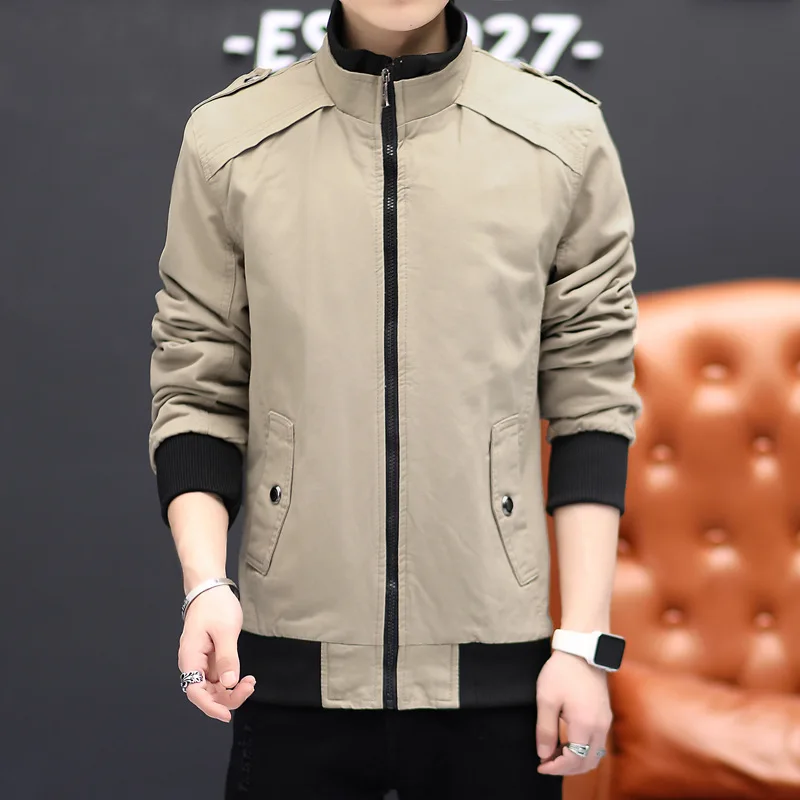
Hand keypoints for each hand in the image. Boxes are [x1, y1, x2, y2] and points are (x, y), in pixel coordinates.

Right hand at [178, 585, 255, 721]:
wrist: (211, 589)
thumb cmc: (215, 605)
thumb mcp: (225, 630)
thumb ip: (227, 657)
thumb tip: (229, 683)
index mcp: (190, 657)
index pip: (194, 692)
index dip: (209, 706)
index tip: (226, 714)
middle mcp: (193, 664)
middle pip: (205, 694)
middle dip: (227, 698)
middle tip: (249, 687)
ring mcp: (202, 663)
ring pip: (213, 689)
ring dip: (231, 692)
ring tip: (250, 683)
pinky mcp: (211, 660)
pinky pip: (219, 680)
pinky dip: (232, 682)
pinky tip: (245, 679)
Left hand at [535, 649, 612, 774]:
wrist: (581, 652)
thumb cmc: (562, 672)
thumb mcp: (546, 699)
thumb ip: (545, 729)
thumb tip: (543, 753)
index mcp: (585, 725)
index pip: (574, 760)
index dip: (556, 767)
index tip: (541, 765)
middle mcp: (600, 727)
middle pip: (587, 763)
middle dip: (566, 768)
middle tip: (547, 763)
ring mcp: (605, 722)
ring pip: (594, 755)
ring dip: (576, 761)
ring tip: (555, 754)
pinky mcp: (605, 716)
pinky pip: (597, 744)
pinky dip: (583, 751)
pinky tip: (567, 743)